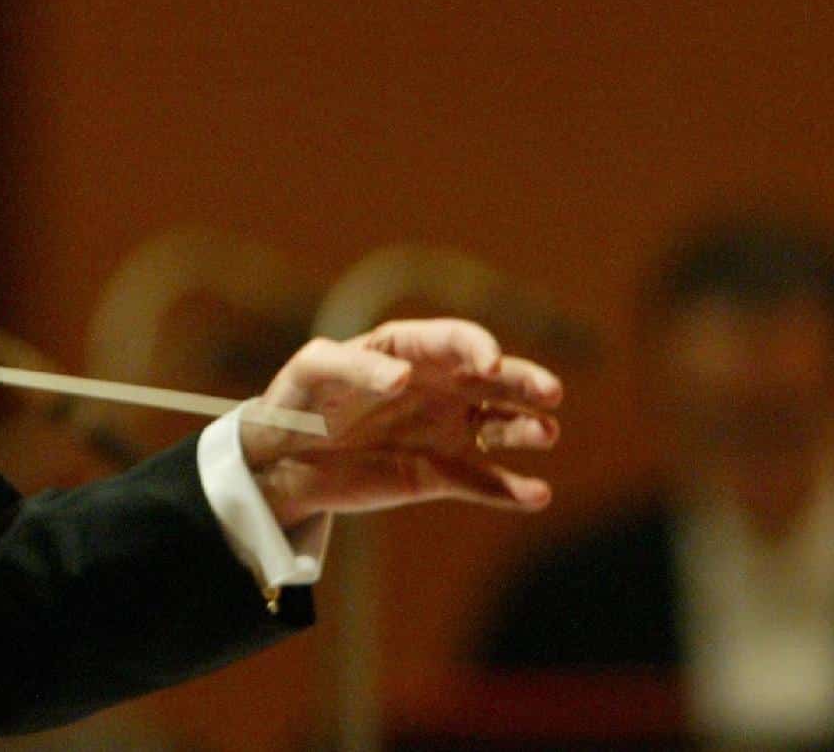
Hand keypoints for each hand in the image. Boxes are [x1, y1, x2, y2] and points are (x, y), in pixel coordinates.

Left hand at [240, 319, 561, 526]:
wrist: (282, 462)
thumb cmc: (296, 400)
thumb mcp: (311, 372)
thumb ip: (353, 368)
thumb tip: (404, 379)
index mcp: (408, 350)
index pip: (455, 340)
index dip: (477, 346)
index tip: (489, 363)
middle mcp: (437, 386)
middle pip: (494, 378)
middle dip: (525, 381)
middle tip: (551, 393)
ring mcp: (442, 430)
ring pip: (500, 426)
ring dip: (527, 428)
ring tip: (546, 433)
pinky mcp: (438, 474)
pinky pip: (482, 482)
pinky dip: (510, 490)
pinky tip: (536, 495)